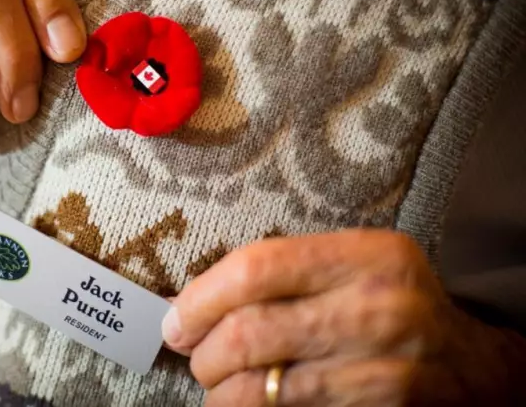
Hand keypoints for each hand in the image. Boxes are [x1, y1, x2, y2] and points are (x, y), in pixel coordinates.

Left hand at [163, 230, 525, 405]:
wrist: (471, 365)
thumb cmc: (389, 304)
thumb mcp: (350, 267)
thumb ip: (280, 274)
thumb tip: (187, 299)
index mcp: (366, 255)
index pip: (257, 267)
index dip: (202, 297)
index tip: (178, 318)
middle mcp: (378, 308)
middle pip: (252, 331)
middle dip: (205, 352)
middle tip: (194, 355)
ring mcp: (383, 369)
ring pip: (264, 387)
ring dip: (222, 390)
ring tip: (217, 383)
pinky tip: (247, 402)